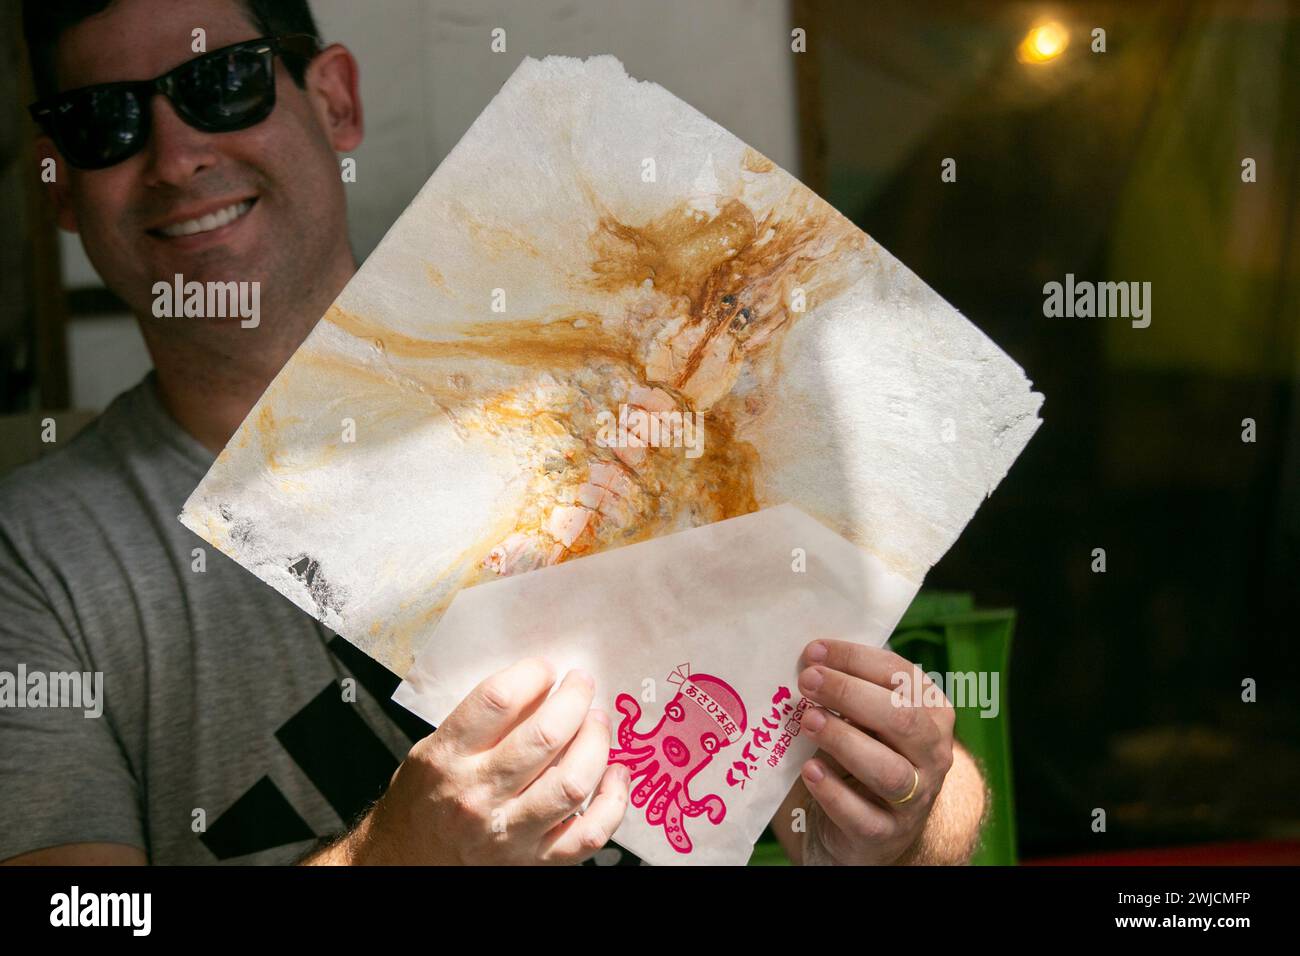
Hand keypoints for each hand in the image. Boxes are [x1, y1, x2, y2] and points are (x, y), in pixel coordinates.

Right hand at [328, 658, 629, 864]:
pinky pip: (590, 833)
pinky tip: (614, 773)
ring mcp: (510, 833)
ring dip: (596, 743)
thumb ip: (482, 720)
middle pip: (544, 737)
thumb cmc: (424, 798)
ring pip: (572, 782)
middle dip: (574, 699)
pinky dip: (613, 801)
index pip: (497, 700)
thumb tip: (541, 685)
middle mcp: (478, 796)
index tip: (545, 669)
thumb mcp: (436, 748)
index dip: (532, 674)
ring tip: (596, 722)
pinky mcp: (535, 861)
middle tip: (581, 683)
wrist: (406, 862)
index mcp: (448, 758)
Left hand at [795, 640, 954, 864]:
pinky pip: (863, 817)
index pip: (900, 676)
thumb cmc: (864, 753)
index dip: (856, 659)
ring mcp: (915, 798)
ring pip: (889, 771)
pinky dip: (834, 793)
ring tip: (808, 721)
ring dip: (844, 741)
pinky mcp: (886, 834)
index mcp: (931, 712)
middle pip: (902, 719)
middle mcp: (933, 754)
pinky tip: (810, 771)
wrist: (868, 828)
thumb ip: (849, 691)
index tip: (814, 652)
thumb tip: (809, 660)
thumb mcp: (865, 718)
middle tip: (807, 681)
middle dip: (849, 694)